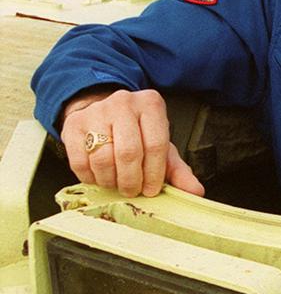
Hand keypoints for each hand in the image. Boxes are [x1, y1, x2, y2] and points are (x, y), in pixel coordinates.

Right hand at [60, 88, 204, 197]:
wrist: (103, 115)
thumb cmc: (137, 134)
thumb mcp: (161, 147)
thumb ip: (178, 170)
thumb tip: (195, 191)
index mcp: (150, 104)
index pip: (155, 144)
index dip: (154, 174)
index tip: (152, 189)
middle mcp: (123, 102)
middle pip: (128, 153)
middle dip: (131, 181)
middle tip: (133, 190)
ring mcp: (95, 112)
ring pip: (102, 159)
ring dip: (111, 181)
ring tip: (117, 183)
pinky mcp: (73, 125)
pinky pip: (80, 162)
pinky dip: (91, 178)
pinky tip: (100, 177)